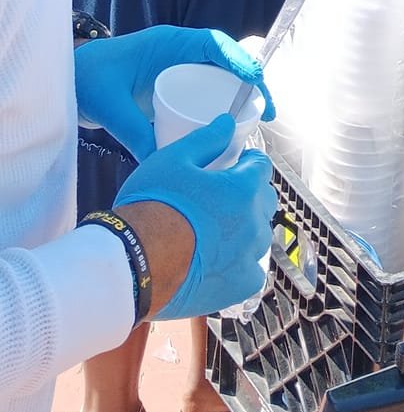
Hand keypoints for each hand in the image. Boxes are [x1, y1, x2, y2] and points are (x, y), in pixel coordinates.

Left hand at [76, 28, 270, 163]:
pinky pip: (206, 92)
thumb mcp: (111, 107)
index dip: (239, 59)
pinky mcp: (174, 87)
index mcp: (169, 44)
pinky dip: (223, 106)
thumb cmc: (89, 80)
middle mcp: (180, 53)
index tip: (257, 80)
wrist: (71, 80)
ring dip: (241, 95)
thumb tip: (163, 163)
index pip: (213, 44)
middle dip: (251, 82)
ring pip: (220, 78)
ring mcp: (179, 69)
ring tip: (258, 122)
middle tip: (267, 110)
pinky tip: (230, 130)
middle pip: (226, 63)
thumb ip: (134, 132)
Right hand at [115, 118, 275, 320]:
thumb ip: (206, 139)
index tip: (232, 165)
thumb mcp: (173, 159)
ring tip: (217, 229)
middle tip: (221, 196)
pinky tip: (221, 260)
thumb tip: (228, 123)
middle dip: (248, 193)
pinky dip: (241, 265)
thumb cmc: (150, 207)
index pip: (261, 166)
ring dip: (245, 228)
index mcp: (243, 189)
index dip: (246, 162)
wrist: (132, 263)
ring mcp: (247, 257)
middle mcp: (252, 223)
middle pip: (263, 200)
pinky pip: (252, 272)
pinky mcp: (237, 287)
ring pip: (258, 236)